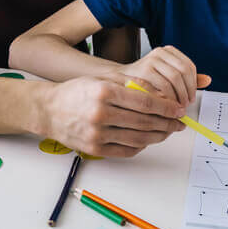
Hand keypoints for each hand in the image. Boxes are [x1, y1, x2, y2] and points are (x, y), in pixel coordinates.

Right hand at [41, 76, 185, 157]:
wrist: (48, 110)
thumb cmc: (76, 92)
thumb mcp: (101, 78)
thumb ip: (130, 83)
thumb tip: (160, 93)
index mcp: (104, 92)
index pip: (144, 101)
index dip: (166, 107)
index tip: (178, 109)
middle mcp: (100, 113)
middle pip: (145, 121)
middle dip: (167, 122)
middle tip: (179, 122)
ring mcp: (97, 134)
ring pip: (139, 138)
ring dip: (158, 136)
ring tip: (168, 131)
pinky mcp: (95, 149)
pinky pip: (126, 150)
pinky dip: (141, 145)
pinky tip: (148, 139)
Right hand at [113, 46, 207, 111]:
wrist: (121, 81)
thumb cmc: (146, 80)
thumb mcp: (168, 76)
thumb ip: (187, 78)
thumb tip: (208, 80)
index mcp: (168, 51)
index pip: (189, 67)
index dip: (193, 85)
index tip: (192, 97)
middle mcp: (160, 52)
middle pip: (183, 72)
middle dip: (187, 91)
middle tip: (186, 105)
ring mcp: (151, 60)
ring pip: (174, 79)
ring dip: (178, 96)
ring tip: (176, 107)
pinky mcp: (143, 70)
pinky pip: (163, 86)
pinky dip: (167, 98)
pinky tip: (166, 105)